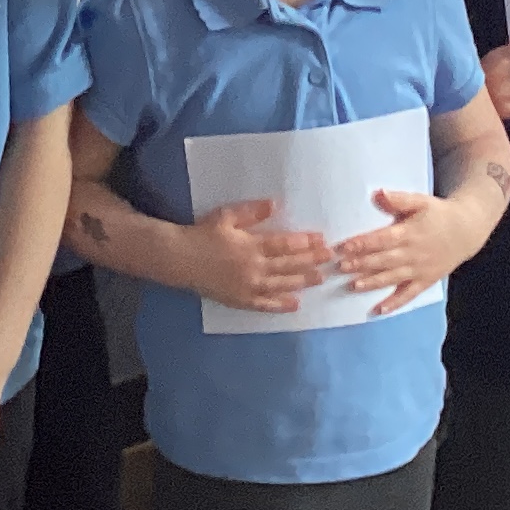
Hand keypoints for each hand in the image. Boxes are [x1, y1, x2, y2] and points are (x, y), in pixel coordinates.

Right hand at [177, 196, 330, 314]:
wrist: (179, 259)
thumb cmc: (203, 234)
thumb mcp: (226, 216)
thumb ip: (251, 212)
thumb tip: (275, 204)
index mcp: (251, 245)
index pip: (284, 244)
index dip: (305, 242)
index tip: (322, 239)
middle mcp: (253, 267)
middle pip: (288, 264)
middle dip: (311, 261)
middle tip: (330, 259)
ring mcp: (248, 286)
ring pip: (281, 284)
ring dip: (302, 281)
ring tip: (320, 278)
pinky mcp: (241, 300)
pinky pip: (265, 305)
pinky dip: (281, 305)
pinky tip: (295, 304)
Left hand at [333, 188, 491, 315]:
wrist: (466, 230)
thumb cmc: (438, 214)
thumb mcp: (420, 201)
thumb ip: (399, 199)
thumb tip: (377, 193)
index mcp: (409, 233)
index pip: (382, 239)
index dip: (362, 243)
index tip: (344, 247)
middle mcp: (413, 253)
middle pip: (383, 260)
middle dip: (361, 264)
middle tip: (340, 267)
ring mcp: (419, 270)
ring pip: (392, 278)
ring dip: (372, 282)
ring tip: (352, 286)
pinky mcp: (425, 281)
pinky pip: (408, 295)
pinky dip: (394, 303)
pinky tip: (379, 311)